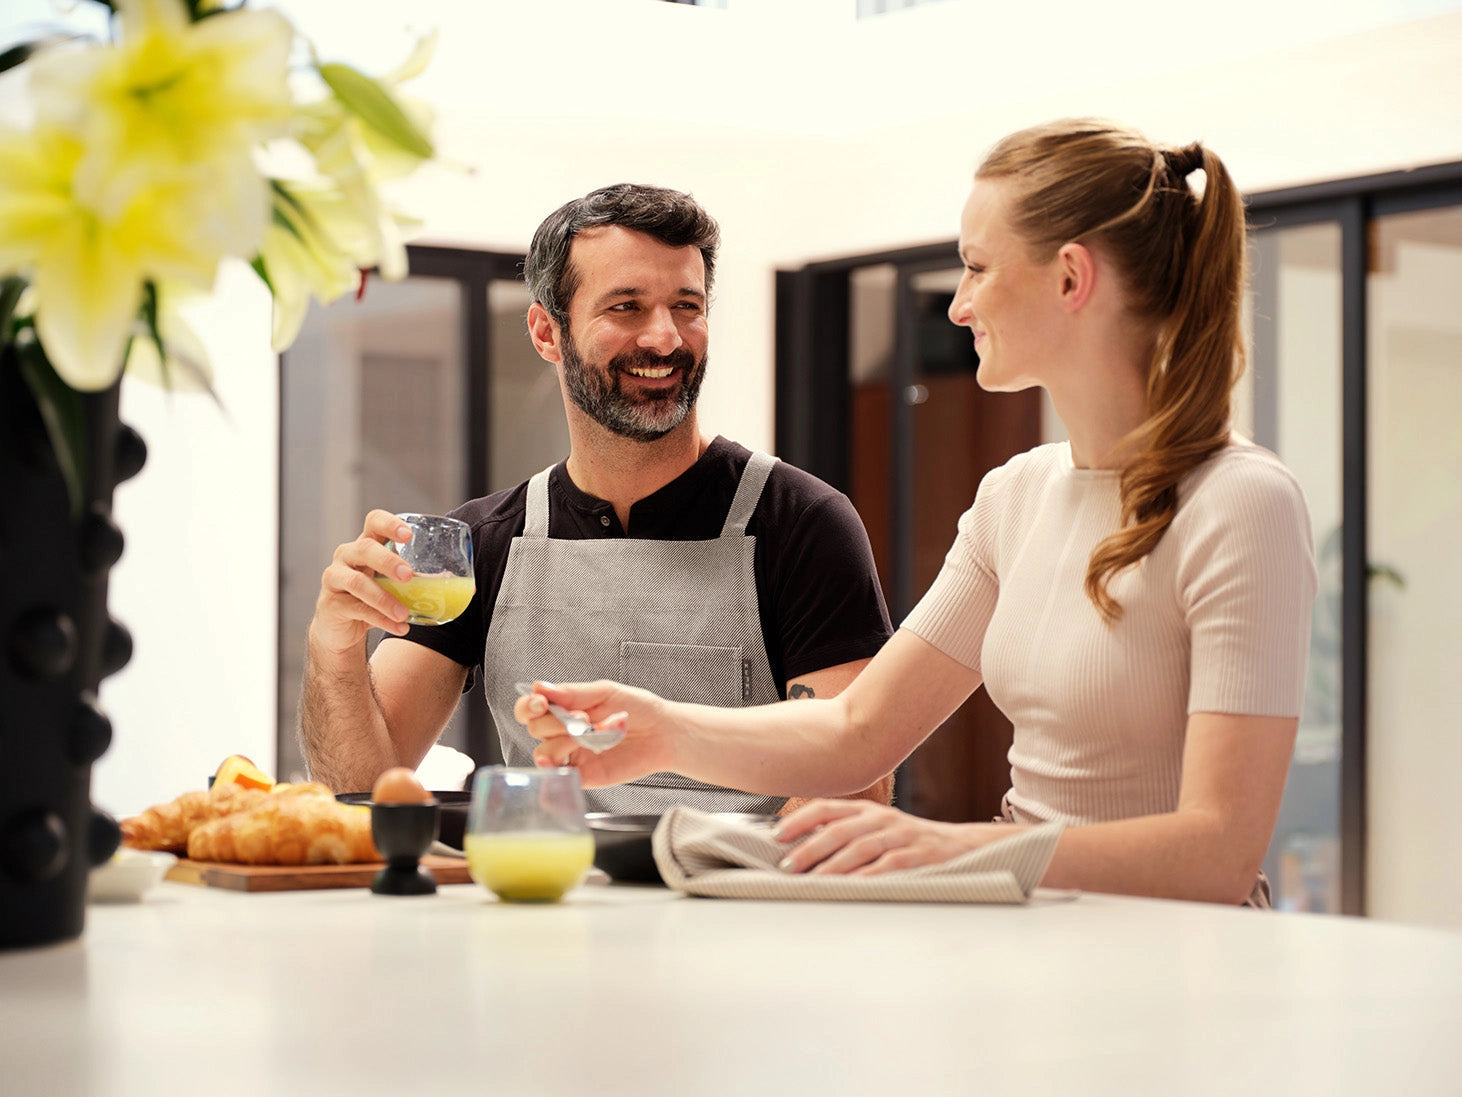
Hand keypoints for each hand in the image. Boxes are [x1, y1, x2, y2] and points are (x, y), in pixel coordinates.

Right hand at [310, 510, 415, 654]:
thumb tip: (470, 590)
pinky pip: (357, 609)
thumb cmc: (373, 598)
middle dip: (388, 561)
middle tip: (408, 575)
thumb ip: (423, 582)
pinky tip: (400, 627)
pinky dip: (381, 619)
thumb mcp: (394, 585)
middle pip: (364, 548)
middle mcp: (347, 556)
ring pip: (357, 583)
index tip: (408, 535)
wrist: (342, 629)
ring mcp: (335, 579)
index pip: (374, 522)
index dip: (389, 524)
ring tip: (405, 613)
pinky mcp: (331, 604)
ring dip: (384, 598)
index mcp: (366, 545)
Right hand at [513, 681, 676, 787]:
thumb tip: (539, 687)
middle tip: (584, 717)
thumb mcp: (605, 692)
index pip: (530, 709)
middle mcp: (563, 732)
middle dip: (556, 721)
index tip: (540, 702)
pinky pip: (557, 777)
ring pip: (544, 752)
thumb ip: (572, 693)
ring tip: (593, 734)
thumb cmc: (638, 708)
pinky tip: (563, 762)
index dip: (528, 706)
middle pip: (536, 728)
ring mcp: (571, 754)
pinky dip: (554, 771)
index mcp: (565, 708)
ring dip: (564, 742)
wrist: (663, 733)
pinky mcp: (581, 775)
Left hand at [774, 800, 987, 875]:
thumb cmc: (908, 843)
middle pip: (839, 829)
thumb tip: (799, 852)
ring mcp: (901, 836)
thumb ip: (845, 836)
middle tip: (788, 866)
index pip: (827, 808)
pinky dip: (867, 877)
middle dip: (810, 848)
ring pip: (861, 847)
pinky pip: (888, 866)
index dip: (799, 820)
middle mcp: (881, 818)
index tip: (776, 836)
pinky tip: (850, 888)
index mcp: (867, 810)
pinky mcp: (919, 856)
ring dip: (833, 865)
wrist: (961, 846)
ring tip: (812, 880)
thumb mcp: (876, 830)